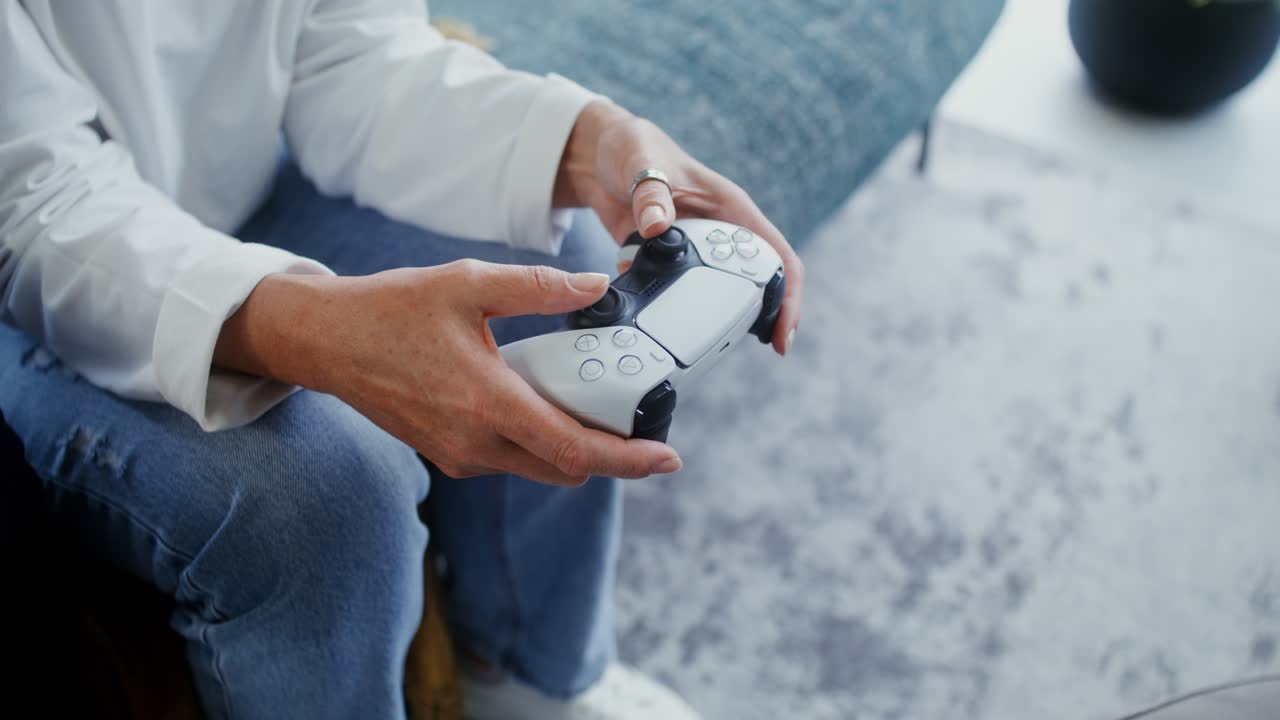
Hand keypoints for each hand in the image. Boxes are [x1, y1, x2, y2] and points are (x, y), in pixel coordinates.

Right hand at [214, 263, 682, 485]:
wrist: (324, 341)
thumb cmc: (391, 309)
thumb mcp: (468, 282)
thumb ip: (538, 288)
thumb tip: (597, 285)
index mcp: (487, 404)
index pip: (575, 451)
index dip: (629, 460)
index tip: (669, 456)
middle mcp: (476, 444)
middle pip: (567, 468)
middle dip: (612, 454)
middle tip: (643, 421)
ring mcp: (460, 456)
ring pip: (540, 466)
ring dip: (574, 445)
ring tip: (597, 401)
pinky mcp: (448, 454)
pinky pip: (512, 459)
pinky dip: (540, 440)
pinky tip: (545, 399)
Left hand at [554, 102, 804, 355]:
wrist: (600, 158)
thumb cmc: (633, 148)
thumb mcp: (642, 163)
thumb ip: (650, 193)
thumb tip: (658, 226)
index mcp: (730, 209)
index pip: (775, 253)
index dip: (789, 293)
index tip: (783, 329)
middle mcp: (720, 232)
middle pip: (759, 280)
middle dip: (767, 314)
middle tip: (767, 346)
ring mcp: (696, 250)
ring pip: (723, 292)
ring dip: (725, 318)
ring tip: (724, 348)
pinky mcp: (669, 262)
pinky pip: (683, 294)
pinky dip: (679, 314)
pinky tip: (672, 333)